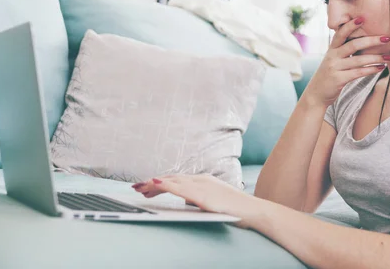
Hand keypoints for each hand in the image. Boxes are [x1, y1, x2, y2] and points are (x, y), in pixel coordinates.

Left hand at [132, 174, 260, 228]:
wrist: (252, 210)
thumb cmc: (235, 209)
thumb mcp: (212, 201)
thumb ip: (198, 199)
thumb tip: (184, 200)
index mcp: (203, 181)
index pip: (177, 180)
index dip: (160, 182)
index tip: (146, 186)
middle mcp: (201, 180)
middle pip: (172, 179)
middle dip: (152, 183)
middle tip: (136, 187)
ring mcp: (202, 186)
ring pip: (173, 181)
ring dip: (154, 183)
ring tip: (140, 186)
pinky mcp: (203, 195)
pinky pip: (181, 188)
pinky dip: (167, 185)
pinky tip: (156, 183)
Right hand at [303, 17, 389, 107]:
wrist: (316, 95)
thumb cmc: (329, 76)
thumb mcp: (333, 60)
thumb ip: (343, 51)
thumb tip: (363, 41)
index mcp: (331, 50)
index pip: (340, 33)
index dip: (350, 25)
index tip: (362, 18)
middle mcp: (332, 57)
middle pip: (353, 44)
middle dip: (371, 40)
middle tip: (387, 38)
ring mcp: (335, 68)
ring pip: (358, 60)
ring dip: (376, 58)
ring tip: (388, 56)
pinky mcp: (338, 79)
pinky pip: (358, 73)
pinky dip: (371, 69)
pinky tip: (381, 68)